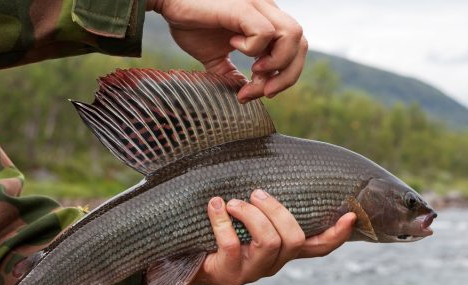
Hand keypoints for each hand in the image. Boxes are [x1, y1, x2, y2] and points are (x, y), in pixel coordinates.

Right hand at [146, 0, 307, 102]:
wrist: (166, 0)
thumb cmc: (189, 21)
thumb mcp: (214, 55)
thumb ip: (230, 72)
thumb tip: (241, 92)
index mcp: (266, 20)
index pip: (296, 49)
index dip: (284, 76)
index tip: (258, 92)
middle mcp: (267, 9)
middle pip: (302, 44)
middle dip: (287, 75)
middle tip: (263, 91)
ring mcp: (257, 5)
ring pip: (293, 36)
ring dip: (277, 63)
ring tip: (255, 70)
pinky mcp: (242, 6)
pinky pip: (265, 32)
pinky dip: (254, 48)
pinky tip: (233, 46)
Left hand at [189, 189, 355, 284]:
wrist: (188, 259)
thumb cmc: (221, 229)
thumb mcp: (247, 218)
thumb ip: (264, 202)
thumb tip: (272, 150)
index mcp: (284, 250)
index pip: (319, 247)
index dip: (337, 234)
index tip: (350, 214)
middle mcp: (274, 263)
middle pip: (293, 238)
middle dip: (276, 210)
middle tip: (256, 193)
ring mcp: (253, 272)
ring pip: (269, 242)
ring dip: (251, 215)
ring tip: (232, 201)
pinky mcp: (230, 275)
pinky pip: (231, 245)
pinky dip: (222, 221)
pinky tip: (214, 205)